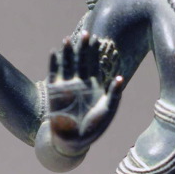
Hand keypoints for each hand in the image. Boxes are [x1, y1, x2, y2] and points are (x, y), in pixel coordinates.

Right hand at [48, 32, 123, 155]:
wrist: (74, 140)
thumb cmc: (94, 127)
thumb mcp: (108, 110)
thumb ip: (114, 94)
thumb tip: (121, 78)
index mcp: (94, 85)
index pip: (94, 64)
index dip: (95, 52)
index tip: (97, 38)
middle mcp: (80, 82)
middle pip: (81, 60)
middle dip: (83, 47)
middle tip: (85, 33)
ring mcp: (67, 85)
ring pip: (67, 64)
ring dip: (67, 52)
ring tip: (67, 40)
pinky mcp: (54, 91)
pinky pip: (53, 73)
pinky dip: (54, 63)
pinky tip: (54, 52)